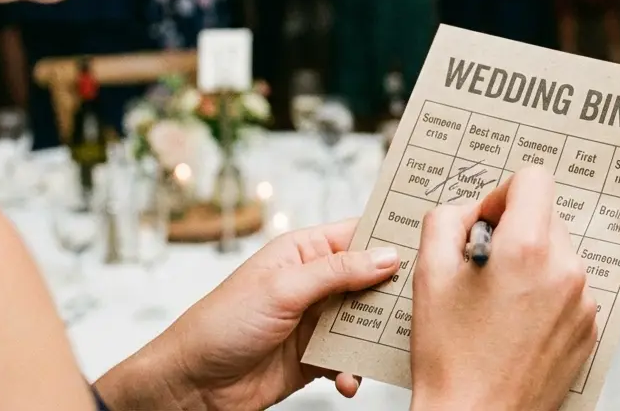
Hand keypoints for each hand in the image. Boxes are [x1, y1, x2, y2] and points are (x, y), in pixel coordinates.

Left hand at [101, 221, 399, 410]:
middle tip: (420, 302)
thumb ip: (338, 272)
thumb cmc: (220, 324)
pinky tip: (346, 380)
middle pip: (371, 279)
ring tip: (384, 348)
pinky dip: (354, 369)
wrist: (190, 386)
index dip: (393, 234)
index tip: (429, 237)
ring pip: (366, 321)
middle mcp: (314, 282)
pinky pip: (350, 357)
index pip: (359, 233)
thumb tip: (388, 255)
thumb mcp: (283, 290)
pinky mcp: (315, 356)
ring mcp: (316, 320)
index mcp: (304, 251)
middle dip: (394, 292)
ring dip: (375, 336)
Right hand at [410, 168, 597, 410]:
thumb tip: (472, 209)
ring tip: (498, 303)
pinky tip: (517, 324)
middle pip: (547, 216)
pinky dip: (546, 295)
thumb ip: (447, 219)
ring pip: (559, 254)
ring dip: (532, 264)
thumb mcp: (429, 272)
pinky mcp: (591, 329)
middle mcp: (566, 269)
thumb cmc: (449, 355)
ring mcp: (584, 302)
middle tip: (483, 268)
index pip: (535, 178)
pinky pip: (570, 289)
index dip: (502, 194)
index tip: (484, 224)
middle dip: (515, 231)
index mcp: (528, 248)